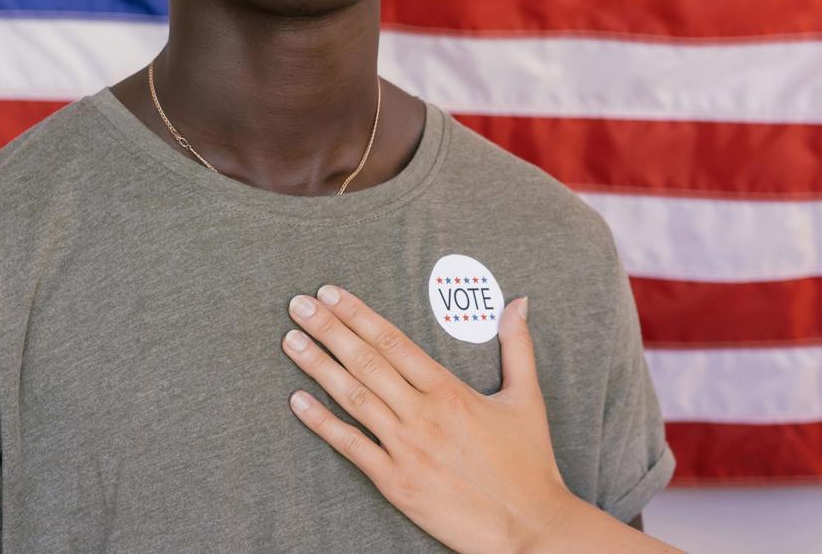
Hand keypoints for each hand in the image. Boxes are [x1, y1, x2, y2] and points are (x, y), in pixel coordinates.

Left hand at [281, 284, 572, 553]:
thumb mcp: (527, 399)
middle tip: (299, 305)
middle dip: (329, 330)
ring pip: (354, 398)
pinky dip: (322, 424)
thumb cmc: (529, 465)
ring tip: (291, 340)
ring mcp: (407, 449)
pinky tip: (297, 402)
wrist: (530, 528)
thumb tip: (519, 302)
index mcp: (450, 390)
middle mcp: (423, 414)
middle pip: (366, 362)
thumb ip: (518, 347)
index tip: (332, 294)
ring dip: (318, 367)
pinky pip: (352, 447)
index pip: (394, 342)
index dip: (359, 315)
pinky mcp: (396, 483)